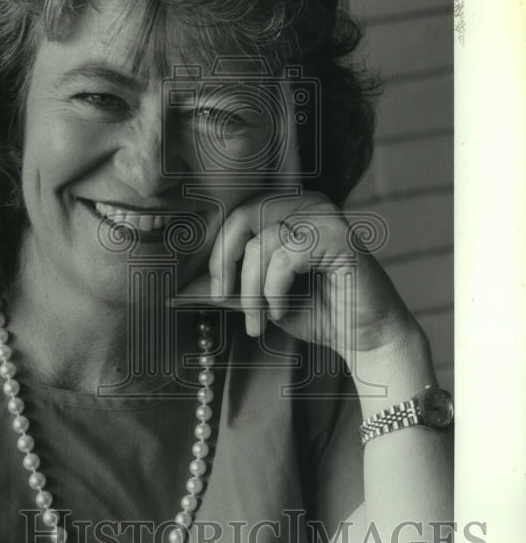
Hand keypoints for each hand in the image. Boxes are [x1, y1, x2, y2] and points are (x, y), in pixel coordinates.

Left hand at [178, 190, 421, 365]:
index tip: (212, 290)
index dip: (217, 251)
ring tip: (260, 319)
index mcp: (290, 207)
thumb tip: (180, 287)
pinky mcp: (339, 238)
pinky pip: (284, 257)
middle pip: (243, 218)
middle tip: (223, 300)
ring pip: (261, 244)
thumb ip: (231, 282)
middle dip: (225, 265)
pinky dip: (274, 290)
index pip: (237, 214)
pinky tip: (282, 311)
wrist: (363, 339)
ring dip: (252, 291)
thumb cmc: (315, 312)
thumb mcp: (261, 294)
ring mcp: (326, 217)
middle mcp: (308, 202)